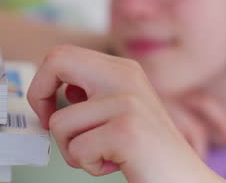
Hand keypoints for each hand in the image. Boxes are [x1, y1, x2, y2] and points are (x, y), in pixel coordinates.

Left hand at [28, 45, 225, 182]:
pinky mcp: (126, 131)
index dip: (43, 82)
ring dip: (73, 150)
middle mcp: (124, 77)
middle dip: (39, 96)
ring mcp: (126, 102)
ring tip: (104, 154)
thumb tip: (53, 91)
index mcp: (121, 69)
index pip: (62, 54)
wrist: (186, 180)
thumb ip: (91, 93)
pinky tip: (115, 164)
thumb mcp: (119, 109)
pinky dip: (89, 165)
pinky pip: (77, 149)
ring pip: (59, 123)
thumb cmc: (146, 151)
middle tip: (49, 125)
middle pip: (56, 61)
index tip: (48, 110)